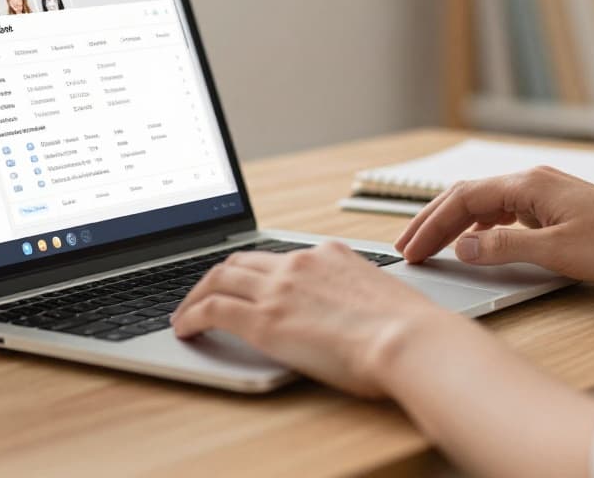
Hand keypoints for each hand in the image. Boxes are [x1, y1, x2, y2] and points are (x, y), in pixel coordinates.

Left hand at [171, 241, 449, 396]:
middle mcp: (299, 263)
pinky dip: (192, 315)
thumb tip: (353, 315)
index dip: (255, 271)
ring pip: (219, 278)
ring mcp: (279, 288)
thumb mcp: (381, 298)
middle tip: (204, 294)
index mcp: (330, 254)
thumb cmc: (409, 331)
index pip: (279, 256)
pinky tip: (185, 329)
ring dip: (196, 294)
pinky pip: (212, 309)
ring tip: (184, 313)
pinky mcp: (264, 319)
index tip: (246, 282)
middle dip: (217, 276)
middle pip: (241, 260)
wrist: (409, 340)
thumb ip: (355, 297)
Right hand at [394, 166, 593, 286]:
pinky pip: (504, 213)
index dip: (431, 225)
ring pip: (484, 204)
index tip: (411, 250)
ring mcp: (545, 194)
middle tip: (407, 247)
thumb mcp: (558, 252)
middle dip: (434, 221)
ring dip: (455, 225)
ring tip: (431, 247)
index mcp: (529, 184)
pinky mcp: (556, 210)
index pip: (463, 199)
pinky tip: (476, 246)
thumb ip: (505, 248)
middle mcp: (533, 182)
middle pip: (467, 197)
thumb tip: (463, 248)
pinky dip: (480, 229)